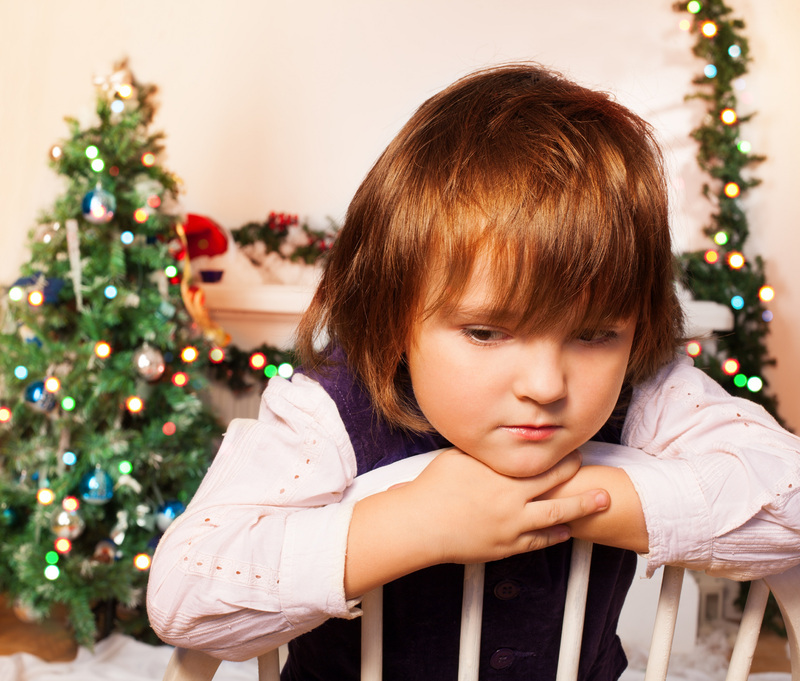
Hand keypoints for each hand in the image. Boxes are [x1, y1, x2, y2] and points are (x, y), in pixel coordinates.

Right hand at [344, 447, 608, 597]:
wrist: (420, 524)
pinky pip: (538, 542)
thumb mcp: (459, 457)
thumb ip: (483, 452)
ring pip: (556, 516)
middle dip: (577, 476)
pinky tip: (566, 531)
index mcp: (502, 474)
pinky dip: (555, 535)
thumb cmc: (433, 489)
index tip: (573, 447)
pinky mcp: (505, 547)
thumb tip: (495, 441)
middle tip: (595, 469)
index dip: (561, 454)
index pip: (541, 461)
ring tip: (601, 502)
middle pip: (555, 485)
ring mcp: (511, 526)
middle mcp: (512, 499)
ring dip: (581, 508)